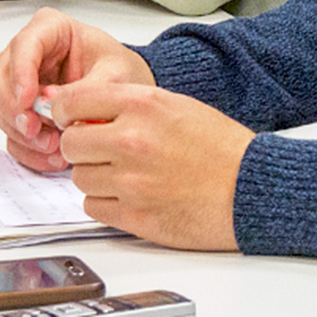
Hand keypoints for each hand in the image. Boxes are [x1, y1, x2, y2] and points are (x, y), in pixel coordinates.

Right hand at [0, 7, 154, 170]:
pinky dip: (27, 147)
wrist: (126, 91)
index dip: (20, 73)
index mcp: (51, 29)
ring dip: (22, 133)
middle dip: (14, 109)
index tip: (28, 100)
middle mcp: (29, 54)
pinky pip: (10, 131)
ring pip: (1, 108)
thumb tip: (56, 104)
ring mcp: (21, 83)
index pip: (24, 45)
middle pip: (0, 78)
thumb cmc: (120, 69)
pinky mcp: (21, 110)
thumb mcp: (117, 73)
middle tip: (35, 131)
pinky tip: (50, 155)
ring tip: (53, 147)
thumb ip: (90, 86)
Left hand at [54, 81, 249, 250]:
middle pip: (70, 143)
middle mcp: (132, 140)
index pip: (74, 101)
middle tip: (99, 149)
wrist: (249, 187)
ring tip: (125, 173)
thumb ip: (130, 107)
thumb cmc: (221, 148)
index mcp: (145, 105)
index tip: (70, 117)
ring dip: (95, 176)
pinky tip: (130, 194)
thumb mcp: (177, 106)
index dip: (66, 111)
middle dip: (81, 147)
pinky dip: (106, 202)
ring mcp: (131, 180)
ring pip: (79, 178)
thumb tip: (88, 115)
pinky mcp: (133, 215)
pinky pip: (93, 207)